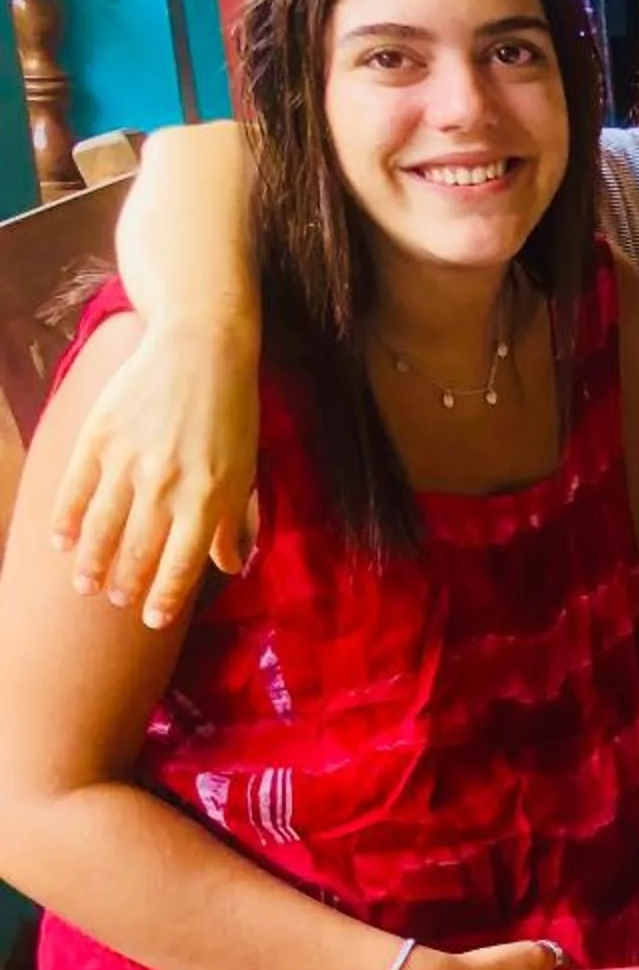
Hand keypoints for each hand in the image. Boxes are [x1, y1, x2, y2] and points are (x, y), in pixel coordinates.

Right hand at [52, 317, 261, 627]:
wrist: (201, 348)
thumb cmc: (231, 412)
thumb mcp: (246, 468)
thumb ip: (231, 521)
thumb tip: (227, 567)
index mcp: (209, 497)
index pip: (181, 563)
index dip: (164, 597)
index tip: (152, 621)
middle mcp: (167, 485)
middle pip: (137, 550)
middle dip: (125, 584)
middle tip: (116, 603)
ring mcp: (129, 462)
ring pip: (102, 527)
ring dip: (92, 562)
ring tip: (86, 585)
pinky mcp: (99, 438)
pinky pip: (76, 489)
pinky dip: (66, 520)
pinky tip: (61, 542)